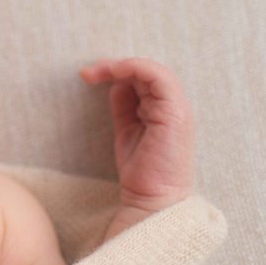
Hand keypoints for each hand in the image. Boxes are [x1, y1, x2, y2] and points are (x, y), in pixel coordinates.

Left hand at [79, 57, 195, 212]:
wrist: (153, 199)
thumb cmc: (142, 171)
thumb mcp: (127, 131)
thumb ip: (124, 107)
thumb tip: (114, 85)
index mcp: (163, 109)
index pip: (143, 78)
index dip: (117, 70)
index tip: (89, 75)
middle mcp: (173, 106)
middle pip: (146, 72)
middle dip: (114, 66)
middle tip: (88, 73)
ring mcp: (177, 108)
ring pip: (154, 70)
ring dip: (122, 65)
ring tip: (96, 72)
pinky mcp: (175, 113)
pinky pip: (160, 78)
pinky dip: (136, 68)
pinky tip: (114, 72)